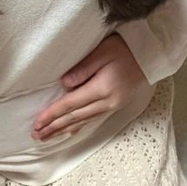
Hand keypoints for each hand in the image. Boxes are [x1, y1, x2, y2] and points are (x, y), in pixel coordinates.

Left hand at [31, 34, 148, 140]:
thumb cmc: (125, 48)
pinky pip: (92, 120)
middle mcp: (107, 102)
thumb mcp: (102, 52)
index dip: (52, 114)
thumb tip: (64, 83)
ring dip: (63, 130)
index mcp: (102, 89)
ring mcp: (112, 106)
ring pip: (83, 121)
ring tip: (47, 137)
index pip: (71, 104)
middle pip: (75, 117)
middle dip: (54, 127)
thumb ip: (83, 68)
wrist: (150, 55)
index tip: (37, 123)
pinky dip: (78, 127)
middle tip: (36, 135)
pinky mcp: (115, 105)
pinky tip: (70, 132)